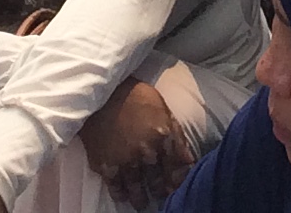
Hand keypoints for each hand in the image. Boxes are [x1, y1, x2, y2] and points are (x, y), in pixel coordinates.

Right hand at [79, 73, 194, 202]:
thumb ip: (176, 137)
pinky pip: (114, 186)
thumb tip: (189, 161)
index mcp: (162, 137)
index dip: (177, 182)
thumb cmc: (135, 95)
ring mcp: (124, 160)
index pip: (175, 169)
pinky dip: (119, 193)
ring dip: (140, 198)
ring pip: (136, 188)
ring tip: (141, 203)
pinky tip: (122, 196)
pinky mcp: (104, 163)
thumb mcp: (163, 110)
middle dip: (160, 191)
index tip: (175, 188)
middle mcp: (145, 152)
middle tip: (159, 196)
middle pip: (156, 181)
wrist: (101, 89)